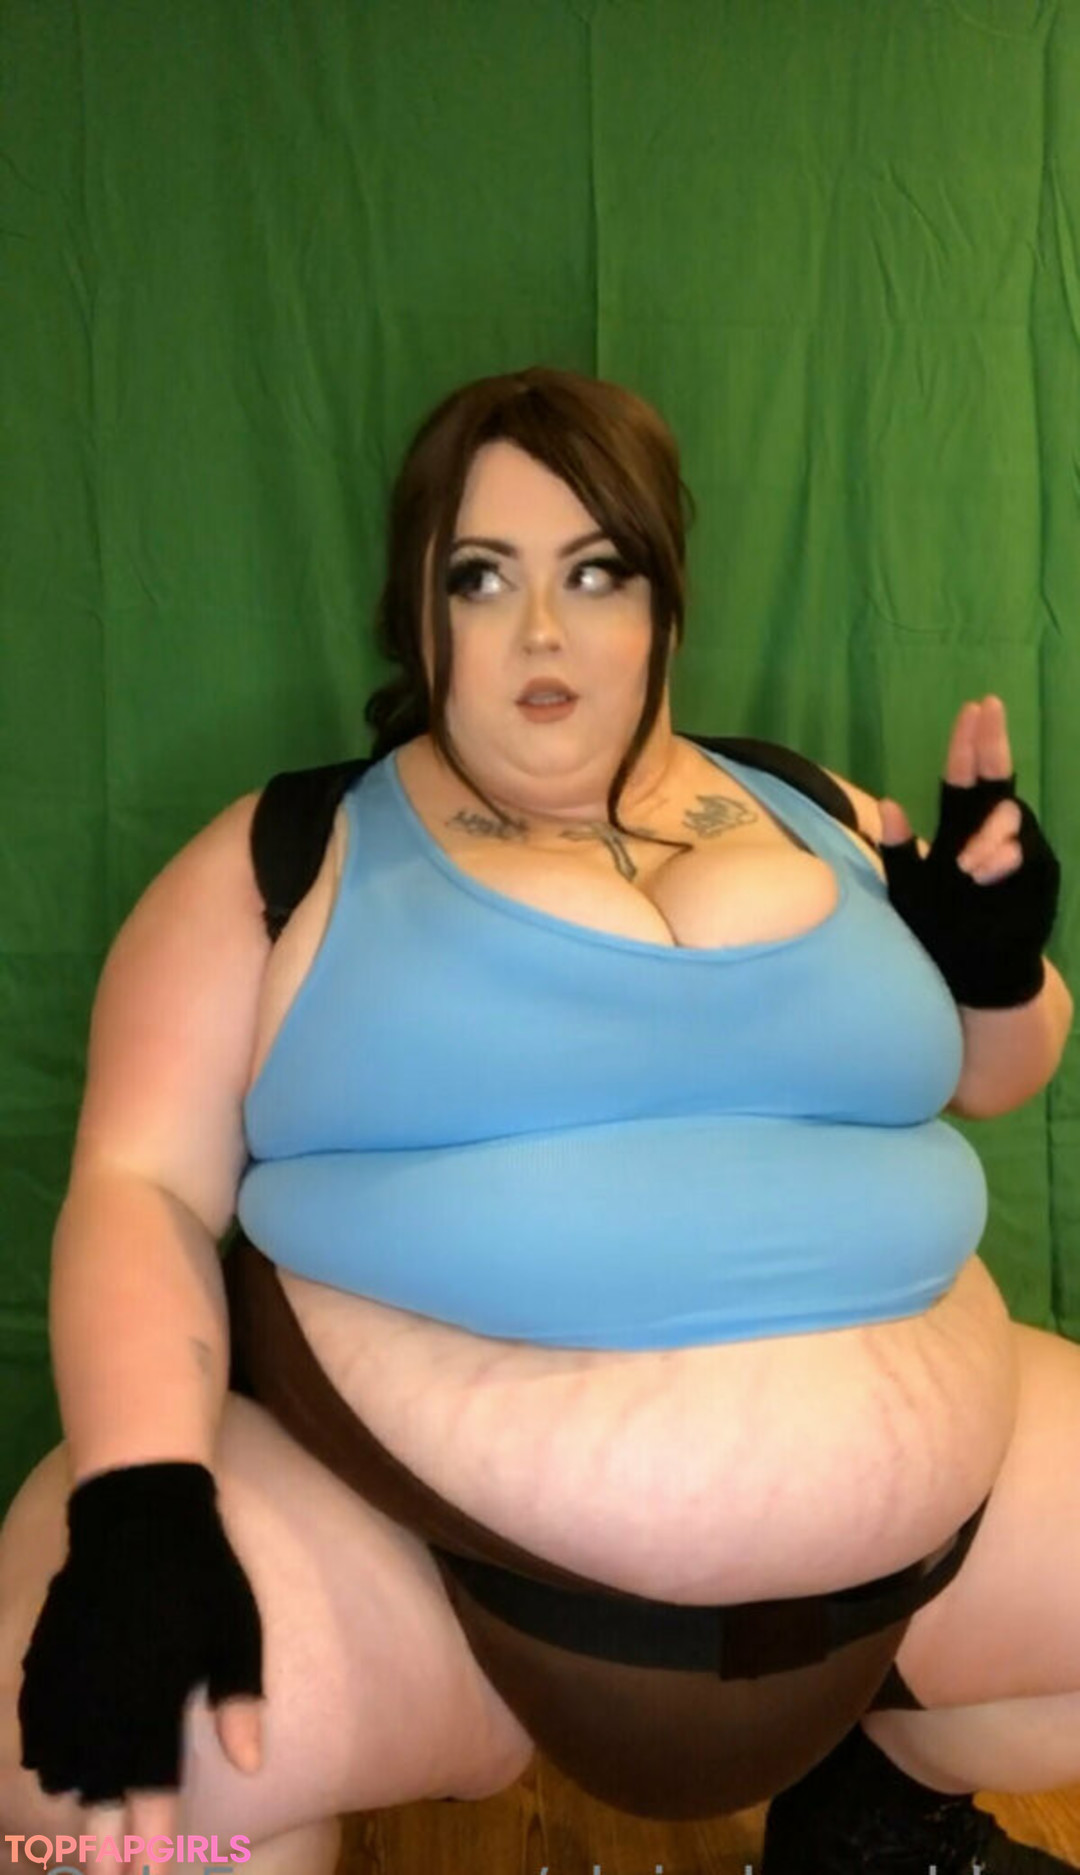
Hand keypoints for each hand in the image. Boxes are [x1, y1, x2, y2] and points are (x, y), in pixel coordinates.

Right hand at [18, 1463, 264, 1850]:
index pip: (151, 1785)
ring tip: (79, 1830)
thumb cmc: (199, 1569)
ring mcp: (69, 1677)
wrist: (136, 1508)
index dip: (150, 1837)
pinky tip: (48, 1766)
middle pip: (97, 1787)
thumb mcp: (235, 1629)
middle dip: (101, 1840)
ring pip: (58, 1760)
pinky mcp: (47, 1654)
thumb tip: (250, 1765)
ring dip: (71, 1796)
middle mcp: (105, 1697)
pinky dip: (41, 1750)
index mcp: (155, 1696)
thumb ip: (239, 1698)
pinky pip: (33, 1720)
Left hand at [876, 695, 1060, 1008]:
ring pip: (1009, 815)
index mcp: (960, 830)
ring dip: (987, 832)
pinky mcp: (1040, 874)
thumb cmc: (938, 930)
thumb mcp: (907, 891)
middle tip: (989, 710)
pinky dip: (1001, 857)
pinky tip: (981, 870)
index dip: (969, 744)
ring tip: (967, 865)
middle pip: (996, 779)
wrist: (975, 974)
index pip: (964, 778)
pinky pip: (1024, 853)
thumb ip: (899, 851)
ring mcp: (1019, 850)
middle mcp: (991, 833)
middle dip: (993, 743)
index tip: (974, 708)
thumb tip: (888, 803)